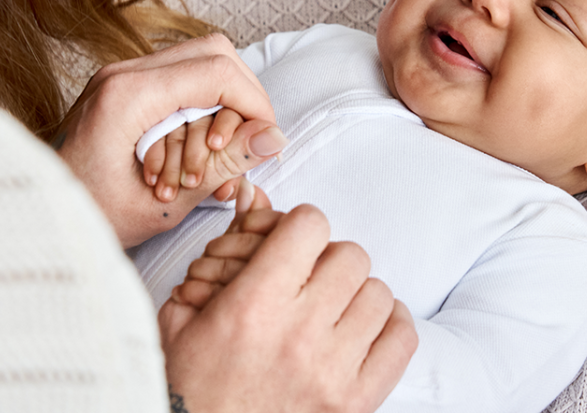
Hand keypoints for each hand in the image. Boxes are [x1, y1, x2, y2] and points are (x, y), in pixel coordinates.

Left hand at [56, 33, 287, 247]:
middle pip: (213, 52)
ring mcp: (118, 78)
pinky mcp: (119, 89)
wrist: (31, 225)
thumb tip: (274, 138)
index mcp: (128, 96)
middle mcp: (122, 74)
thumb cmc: (85, 222)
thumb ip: (224, 165)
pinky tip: (196, 156)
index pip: (217, 71)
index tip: (267, 138)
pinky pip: (176, 81)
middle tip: (250, 141)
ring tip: (217, 159)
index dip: (255, 102)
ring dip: (220, 104)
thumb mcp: (166, 204)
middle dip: (243, 96)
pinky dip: (199, 110)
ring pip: (197, 62)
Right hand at [158, 201, 418, 412]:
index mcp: (253, 306)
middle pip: (350, 256)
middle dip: (328, 258)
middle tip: (309, 278)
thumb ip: (225, 248)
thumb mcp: (185, 311)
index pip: (310, 226)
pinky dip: (388, 326)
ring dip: (356, 294)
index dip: (300, 225)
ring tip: (331, 308)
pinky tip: (360, 330)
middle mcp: (299, 335)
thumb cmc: (187, 384)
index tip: (292, 242)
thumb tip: (253, 193)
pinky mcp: (356, 402)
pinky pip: (401, 339)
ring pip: (378, 294)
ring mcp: (333, 372)